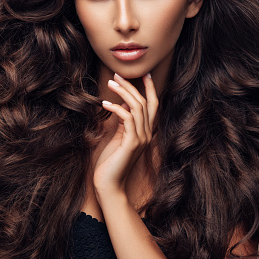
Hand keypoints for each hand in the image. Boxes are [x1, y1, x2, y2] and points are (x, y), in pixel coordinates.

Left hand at [93, 73, 157, 198]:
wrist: (109, 185)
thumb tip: (124, 103)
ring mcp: (141, 139)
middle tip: (117, 75)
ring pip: (137, 107)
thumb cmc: (111, 162)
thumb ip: (124, 122)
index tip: (145, 74)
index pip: (153, 105)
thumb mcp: (119, 136)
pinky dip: (117, 108)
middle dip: (132, 86)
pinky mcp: (132, 143)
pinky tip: (105, 104)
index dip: (150, 89)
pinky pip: (127, 119)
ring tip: (110, 84)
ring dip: (123, 93)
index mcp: (145, 131)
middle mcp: (147, 134)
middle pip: (144, 102)